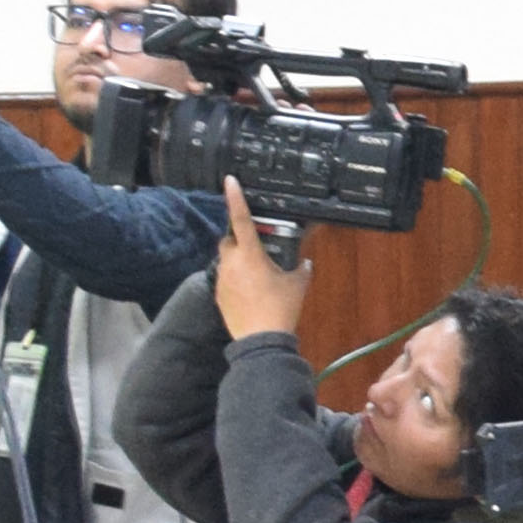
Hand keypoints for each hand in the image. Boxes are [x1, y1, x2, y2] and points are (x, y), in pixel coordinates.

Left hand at [208, 179, 306, 342]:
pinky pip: (224, 279)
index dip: (235, 198)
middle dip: (238, 239)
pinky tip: (249, 291)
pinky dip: (234, 279)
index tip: (229, 181)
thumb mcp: (297, 286)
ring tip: (254, 274)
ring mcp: (221, 279)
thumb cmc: (280, 309)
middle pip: (228, 240)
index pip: (240, 219)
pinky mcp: (218, 295)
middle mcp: (231, 263)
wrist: (261, 340)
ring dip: (236, 260)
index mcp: (250, 255)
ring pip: (225, 260)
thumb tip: (304, 262)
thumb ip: (301, 269)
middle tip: (255, 247)